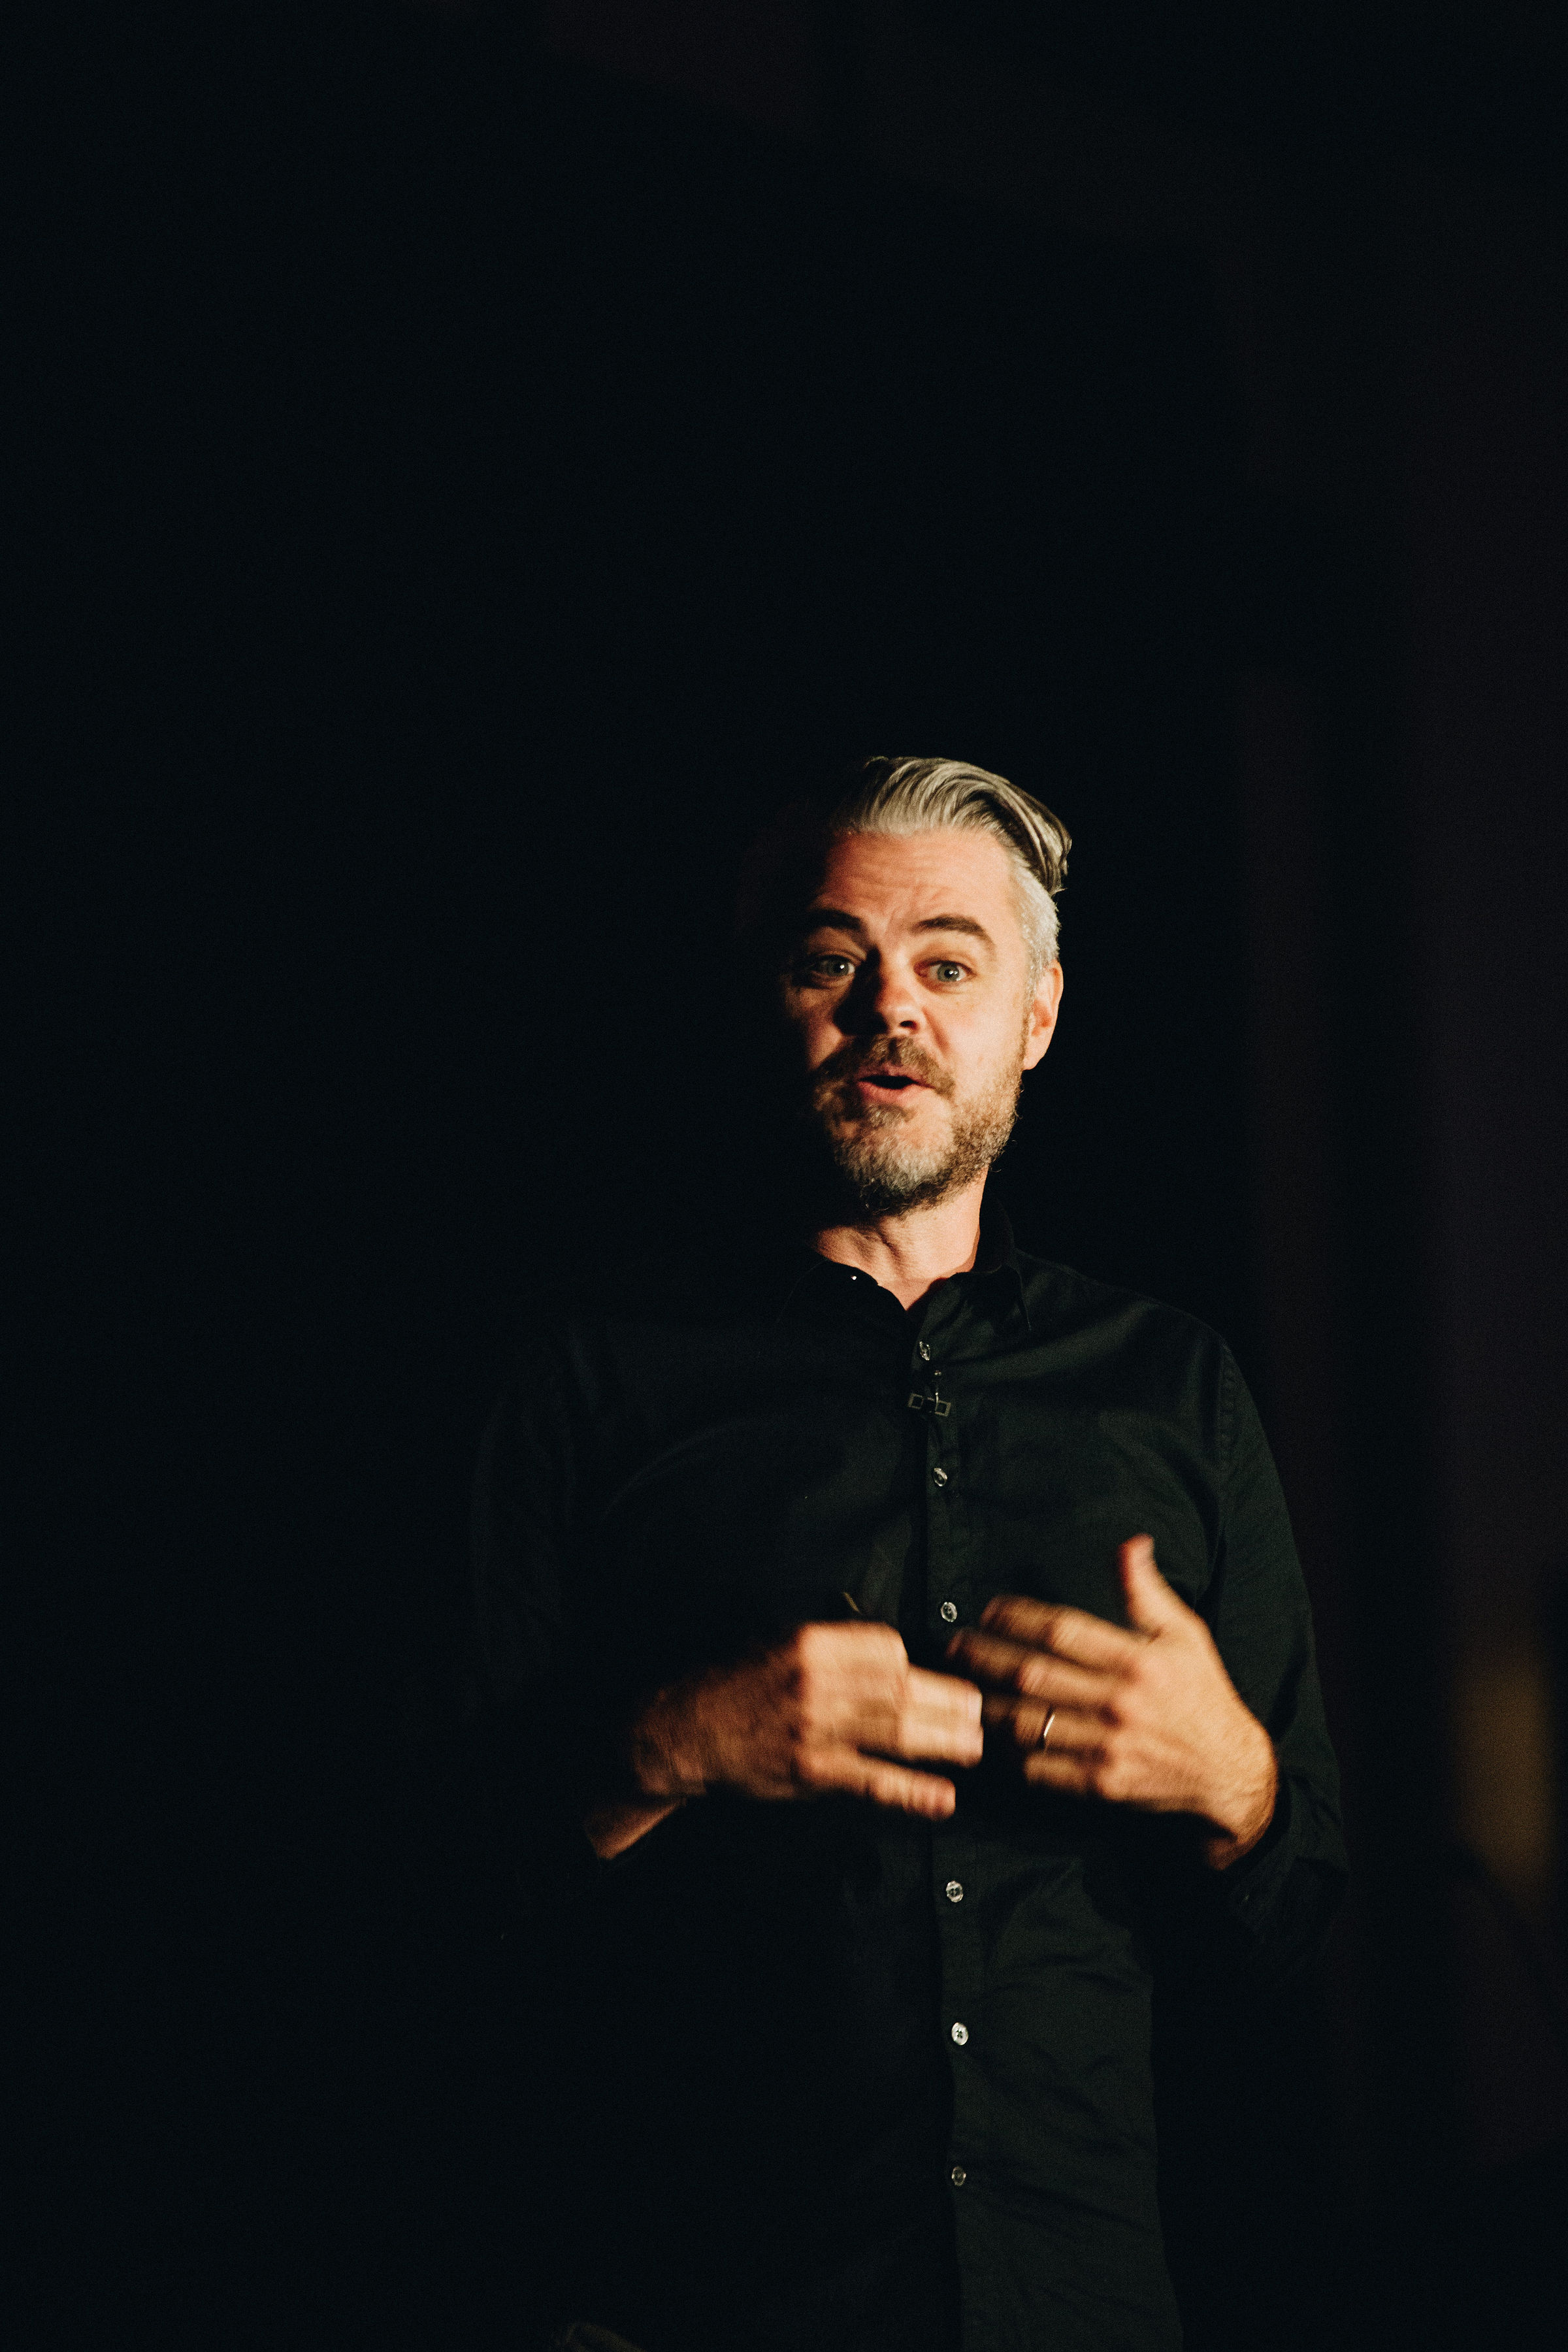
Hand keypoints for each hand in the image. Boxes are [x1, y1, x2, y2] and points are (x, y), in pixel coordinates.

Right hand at [630, 1620, 983, 1819]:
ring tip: (975, 1748)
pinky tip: (943, 1799)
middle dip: (949, 1703)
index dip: (919, 1664)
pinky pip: (872, 1781)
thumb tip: (895, 1658)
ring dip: (944, 1742)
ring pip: (896, 1732)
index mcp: (812, 1642)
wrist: (686, 1729)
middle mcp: (817, 1681)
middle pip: (902, 1689)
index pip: (887, 1648)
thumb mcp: (780, 1643)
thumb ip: (835, 1648)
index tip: (941, 1676)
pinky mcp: (810, 1771)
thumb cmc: (738, 1685)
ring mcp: (815, 1728)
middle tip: (981, 1714)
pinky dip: (911, 1791)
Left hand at [945, 1537, 1277, 1866]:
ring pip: (1029, 1723)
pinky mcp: (1102, 1784)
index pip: (1062, 1631)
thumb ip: (1147, 1591)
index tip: (988, 1611)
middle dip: (985, 1658)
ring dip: (988, 1706)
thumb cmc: (1202, 1693)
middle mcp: (1120, 1702)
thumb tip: (1130, 1543)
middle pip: (1033, 1675)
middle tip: (954, 1647)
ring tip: (962, 1690)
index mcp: (1138, 1660)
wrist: (1228, 1770)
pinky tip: (991, 1737)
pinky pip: (1041, 1768)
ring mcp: (1109, 1746)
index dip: (1017, 1618)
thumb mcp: (1185, 1634)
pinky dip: (1011, 1753)